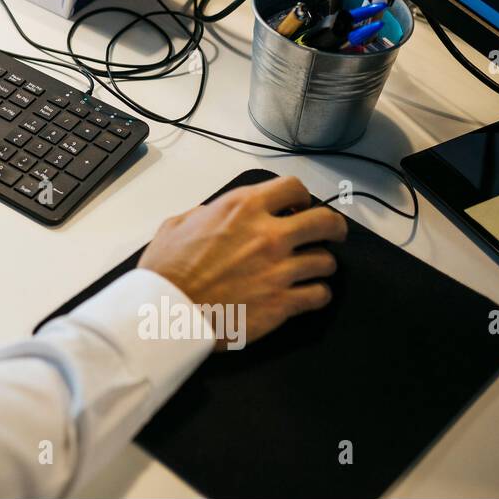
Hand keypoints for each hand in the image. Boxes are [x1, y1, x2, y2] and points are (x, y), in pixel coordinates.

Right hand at [139, 176, 347, 348]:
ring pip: (326, 261)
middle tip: (330, 234)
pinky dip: (317, 294)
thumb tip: (211, 215)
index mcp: (242, 208)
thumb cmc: (167, 271)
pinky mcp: (282, 302)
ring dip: (321, 264)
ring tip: (312, 269)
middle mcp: (267, 234)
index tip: (300, 206)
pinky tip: (308, 294)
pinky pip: (319, 294)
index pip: (293, 187)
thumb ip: (203, 214)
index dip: (301, 196)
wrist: (166, 311)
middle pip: (324, 221)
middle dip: (332, 227)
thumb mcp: (176, 225)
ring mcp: (278, 269)